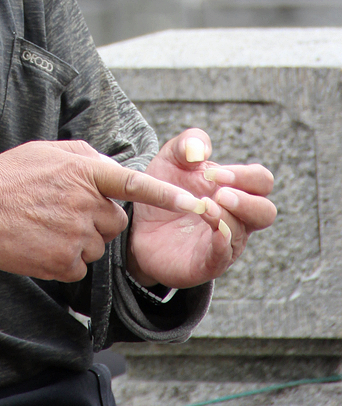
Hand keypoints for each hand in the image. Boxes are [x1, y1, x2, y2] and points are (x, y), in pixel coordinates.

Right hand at [0, 139, 209, 281]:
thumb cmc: (8, 175)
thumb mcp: (47, 150)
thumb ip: (84, 156)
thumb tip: (108, 165)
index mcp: (84, 172)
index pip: (135, 184)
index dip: (168, 196)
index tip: (198, 204)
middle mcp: (85, 203)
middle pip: (115, 221)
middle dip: (97, 217)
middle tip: (62, 208)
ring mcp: (75, 235)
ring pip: (97, 245)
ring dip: (80, 238)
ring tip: (45, 223)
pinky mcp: (63, 263)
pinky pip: (81, 266)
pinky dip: (65, 259)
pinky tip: (40, 243)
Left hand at [127, 128, 276, 289]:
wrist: (138, 223)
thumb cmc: (163, 188)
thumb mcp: (171, 158)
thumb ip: (187, 143)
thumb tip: (200, 148)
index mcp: (233, 189)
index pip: (261, 181)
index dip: (245, 176)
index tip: (215, 174)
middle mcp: (235, 217)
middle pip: (266, 212)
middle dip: (247, 201)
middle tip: (220, 193)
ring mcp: (223, 242)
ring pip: (242, 234)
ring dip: (226, 219)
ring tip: (204, 207)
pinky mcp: (205, 263)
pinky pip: (222, 258)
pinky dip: (221, 246)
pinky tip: (214, 233)